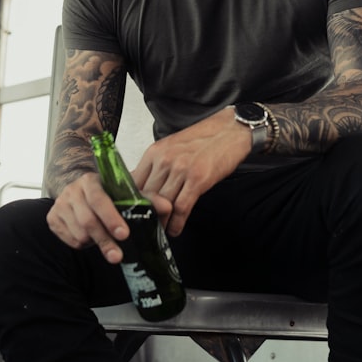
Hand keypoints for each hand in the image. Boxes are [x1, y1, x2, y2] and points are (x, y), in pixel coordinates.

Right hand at [46, 171, 172, 263]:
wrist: (79, 192)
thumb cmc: (108, 195)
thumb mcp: (127, 193)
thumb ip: (147, 198)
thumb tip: (168, 207)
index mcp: (91, 180)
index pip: (100, 199)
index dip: (111, 217)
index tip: (124, 234)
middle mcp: (72, 190)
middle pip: (88, 221)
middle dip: (105, 241)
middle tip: (118, 256)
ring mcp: (60, 204)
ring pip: (78, 233)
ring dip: (94, 243)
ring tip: (106, 243)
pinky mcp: (52, 218)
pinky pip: (68, 240)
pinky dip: (81, 245)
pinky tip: (90, 239)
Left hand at [132, 107, 251, 236]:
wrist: (230, 130)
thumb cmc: (202, 139)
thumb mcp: (172, 147)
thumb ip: (155, 165)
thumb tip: (141, 186)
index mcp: (155, 152)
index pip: (133, 183)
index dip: (131, 202)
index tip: (132, 214)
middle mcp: (164, 160)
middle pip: (147, 196)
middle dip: (145, 215)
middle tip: (145, 228)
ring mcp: (181, 169)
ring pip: (163, 205)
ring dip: (161, 223)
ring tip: (161, 232)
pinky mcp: (198, 178)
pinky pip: (181, 207)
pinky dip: (177, 223)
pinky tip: (175, 229)